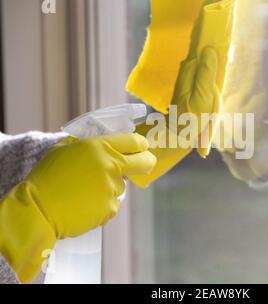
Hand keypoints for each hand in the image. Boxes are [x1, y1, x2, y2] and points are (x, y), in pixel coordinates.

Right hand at [0, 133, 155, 281]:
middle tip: (142, 164)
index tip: (142, 147)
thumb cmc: (47, 177)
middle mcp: (110, 165)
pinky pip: (112, 204)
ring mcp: (112, 188)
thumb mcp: (64, 149)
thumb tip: (106, 141)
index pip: (135, 141)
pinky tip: (83, 204)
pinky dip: (101, 205)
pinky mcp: (110, 208)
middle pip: (144, 162)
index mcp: (99, 146)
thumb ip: (88, 143)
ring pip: (121, 186)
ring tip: (83, 192)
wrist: (37, 209)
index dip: (141, 144)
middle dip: (146, 162)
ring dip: (109, 188)